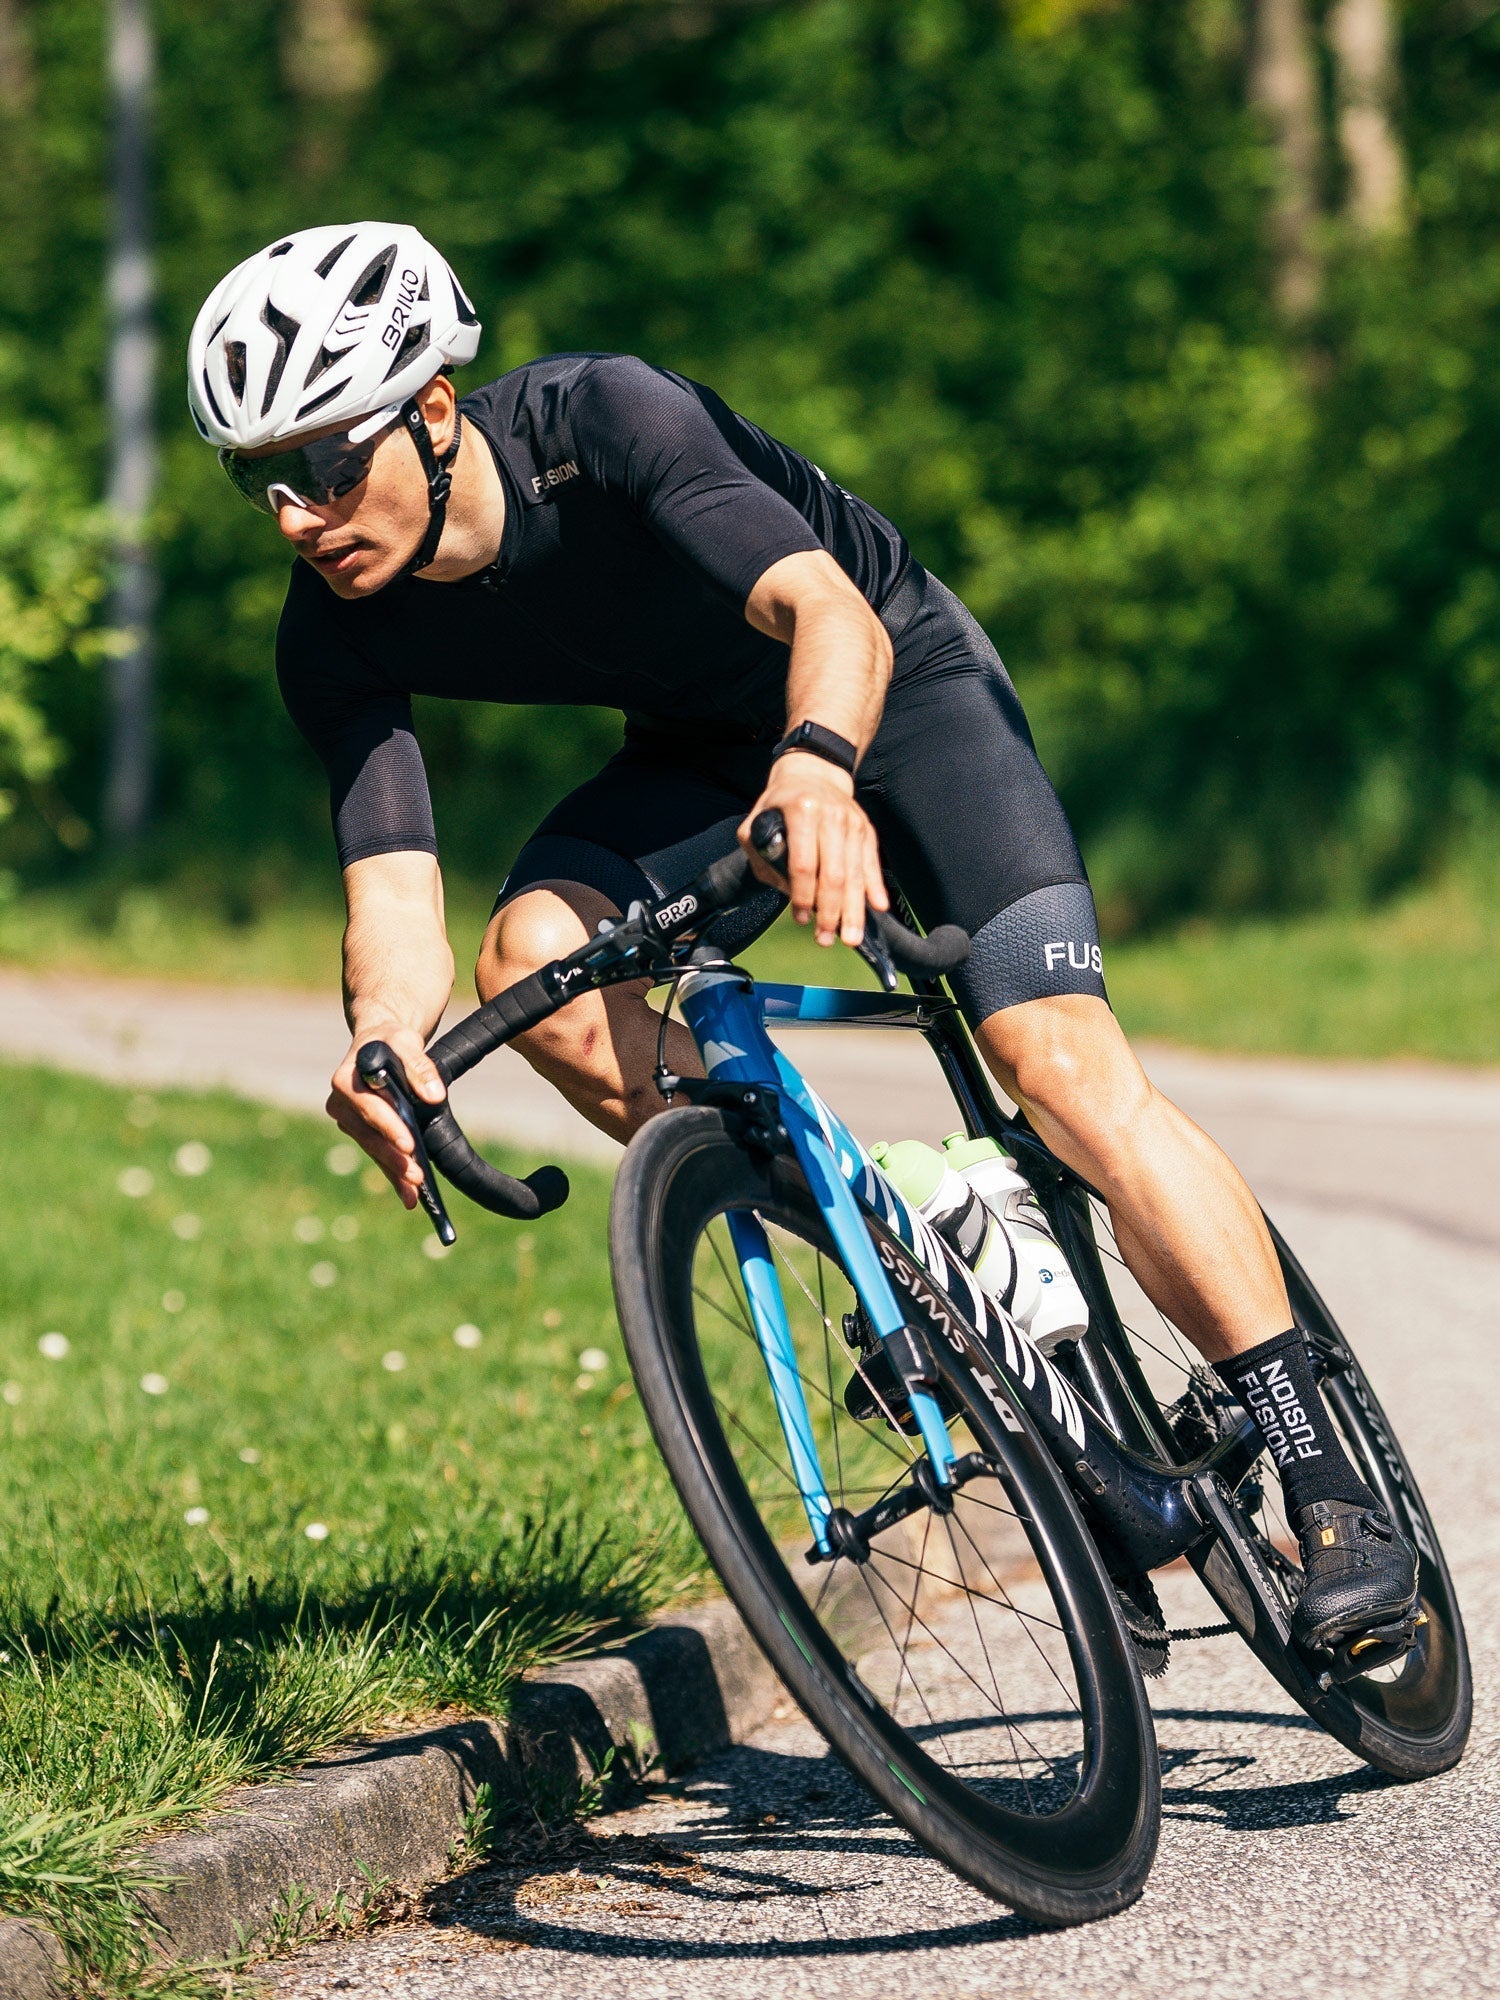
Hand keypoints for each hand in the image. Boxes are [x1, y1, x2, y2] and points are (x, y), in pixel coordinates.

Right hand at [326, 1022, 445, 1208]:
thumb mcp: (406, 1042)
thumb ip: (420, 1066)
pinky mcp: (360, 1132)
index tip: (408, 1143)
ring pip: (373, 1149)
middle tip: (416, 1176)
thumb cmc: (392, 1041)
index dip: (389, 1127)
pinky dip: (393, 1174)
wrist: (379, 1042)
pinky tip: (409, 1196)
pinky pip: (377, 1154)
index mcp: (345, 1080)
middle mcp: (340, 1104)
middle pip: (370, 1135)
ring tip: (415, 1192)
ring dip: (394, 1171)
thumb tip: (434, 1095)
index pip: (369, 1108)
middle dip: (394, 1157)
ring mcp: (348, 1121)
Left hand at [739, 751, 887, 945]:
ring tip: (850, 938)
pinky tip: (878, 908)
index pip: (804, 863)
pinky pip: (871, 863)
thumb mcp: (755, 823)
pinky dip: (875, 887)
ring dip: (853, 910)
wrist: (813, 773)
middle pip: (834, 873)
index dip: (802, 895)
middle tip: (824, 939)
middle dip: (830, 912)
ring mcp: (852, 822)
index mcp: (801, 810)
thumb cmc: (780, 804)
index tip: (799, 918)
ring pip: (855, 873)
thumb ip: (761, 856)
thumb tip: (784, 889)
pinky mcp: (866, 829)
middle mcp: (831, 815)